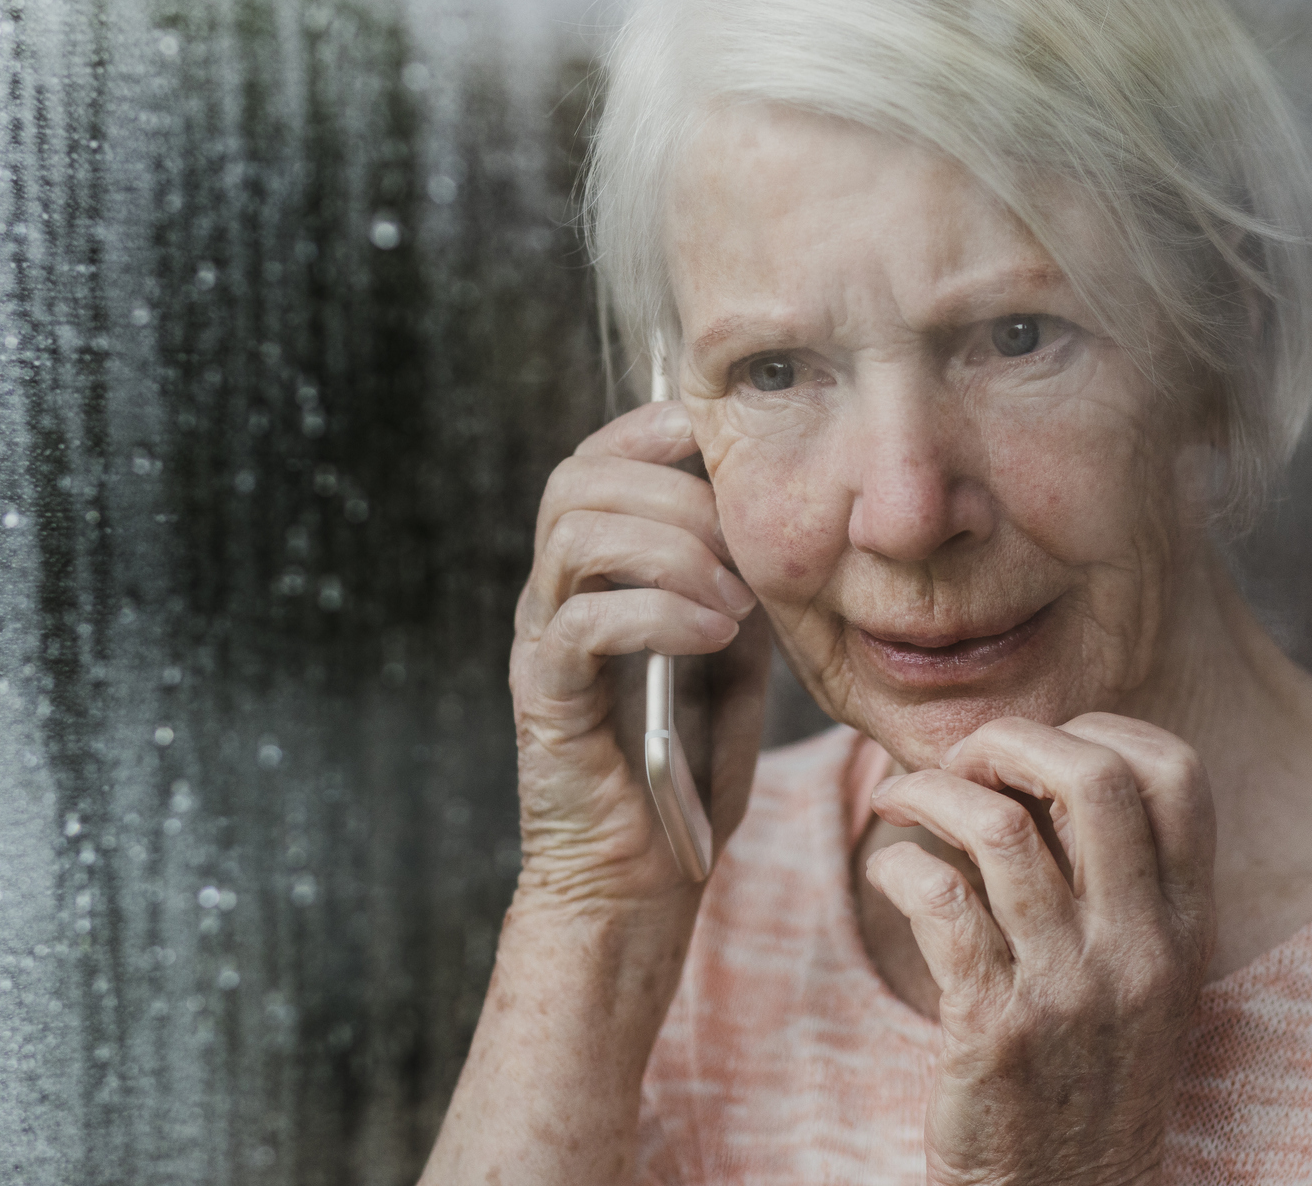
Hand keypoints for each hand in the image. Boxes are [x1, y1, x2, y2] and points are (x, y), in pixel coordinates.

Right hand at [509, 400, 769, 910]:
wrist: (642, 880)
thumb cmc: (686, 770)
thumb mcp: (731, 656)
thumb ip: (734, 583)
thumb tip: (768, 519)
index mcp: (591, 577)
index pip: (592, 464)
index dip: (644, 430)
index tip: (712, 432)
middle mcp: (552, 598)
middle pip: (576, 482)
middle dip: (671, 490)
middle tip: (740, 542)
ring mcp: (543, 645)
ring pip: (575, 537)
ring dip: (670, 549)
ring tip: (732, 599)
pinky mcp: (546, 698)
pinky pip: (584, 623)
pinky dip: (658, 612)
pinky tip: (711, 634)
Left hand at [866, 714, 1214, 1185]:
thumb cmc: (1086, 1072)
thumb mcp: (1141, 975)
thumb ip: (1113, 877)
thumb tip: (1035, 760)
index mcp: (1187, 927)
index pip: (1177, 775)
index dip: (1099, 729)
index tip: (1034, 750)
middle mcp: (1141, 951)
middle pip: (1094, 778)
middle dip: (1008, 740)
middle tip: (959, 763)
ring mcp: (1071, 991)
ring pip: (1000, 830)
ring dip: (929, 792)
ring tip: (899, 800)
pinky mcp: (996, 1030)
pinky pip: (941, 902)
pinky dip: (897, 865)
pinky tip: (887, 871)